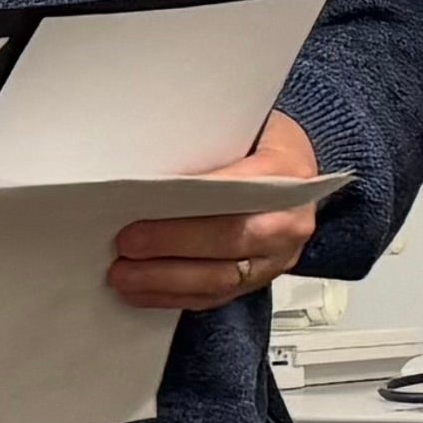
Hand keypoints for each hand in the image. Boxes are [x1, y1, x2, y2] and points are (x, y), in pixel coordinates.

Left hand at [108, 111, 319, 311]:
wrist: (297, 170)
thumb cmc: (265, 142)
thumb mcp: (246, 125)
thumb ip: (209, 143)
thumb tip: (151, 164)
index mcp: (286, 173)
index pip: (237, 192)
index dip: (197, 201)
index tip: (148, 204)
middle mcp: (287, 222)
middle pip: (228, 241)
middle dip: (172, 246)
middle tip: (127, 245)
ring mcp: (276, 258)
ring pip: (220, 279)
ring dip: (166, 281)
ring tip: (125, 275)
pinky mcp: (258, 279)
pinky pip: (216, 297)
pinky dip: (176, 296)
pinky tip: (144, 291)